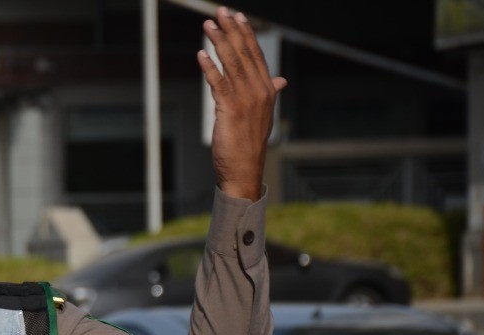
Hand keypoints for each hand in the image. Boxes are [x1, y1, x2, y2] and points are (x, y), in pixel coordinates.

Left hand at [198, 6, 287, 201]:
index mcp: (267, 90)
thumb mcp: (262, 115)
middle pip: (244, 54)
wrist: (245, 170)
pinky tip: (201, 54)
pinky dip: (209, 67)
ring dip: (219, 42)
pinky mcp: (230, 110)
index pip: (256, 56)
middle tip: (221, 12)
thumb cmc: (249, 144)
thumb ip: (270, 93)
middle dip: (231, 31)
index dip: (246, 35)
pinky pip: (218, 83)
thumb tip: (281, 80)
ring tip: (208, 25)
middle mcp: (259, 91)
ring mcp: (246, 100)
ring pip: (231, 64)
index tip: (238, 17)